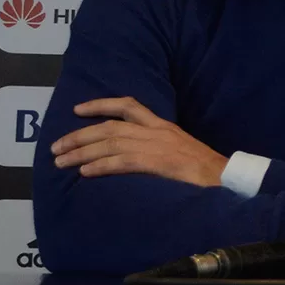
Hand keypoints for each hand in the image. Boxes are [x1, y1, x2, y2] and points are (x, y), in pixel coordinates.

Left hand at [51, 97, 225, 186]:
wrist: (227, 179)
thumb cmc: (206, 171)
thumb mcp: (180, 150)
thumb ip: (157, 148)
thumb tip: (131, 155)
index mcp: (164, 126)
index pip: (129, 105)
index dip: (100, 105)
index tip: (77, 110)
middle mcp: (158, 132)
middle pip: (110, 127)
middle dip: (79, 135)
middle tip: (56, 147)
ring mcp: (158, 146)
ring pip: (110, 144)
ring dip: (81, 152)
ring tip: (61, 162)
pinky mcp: (158, 163)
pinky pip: (122, 162)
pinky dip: (100, 166)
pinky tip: (84, 173)